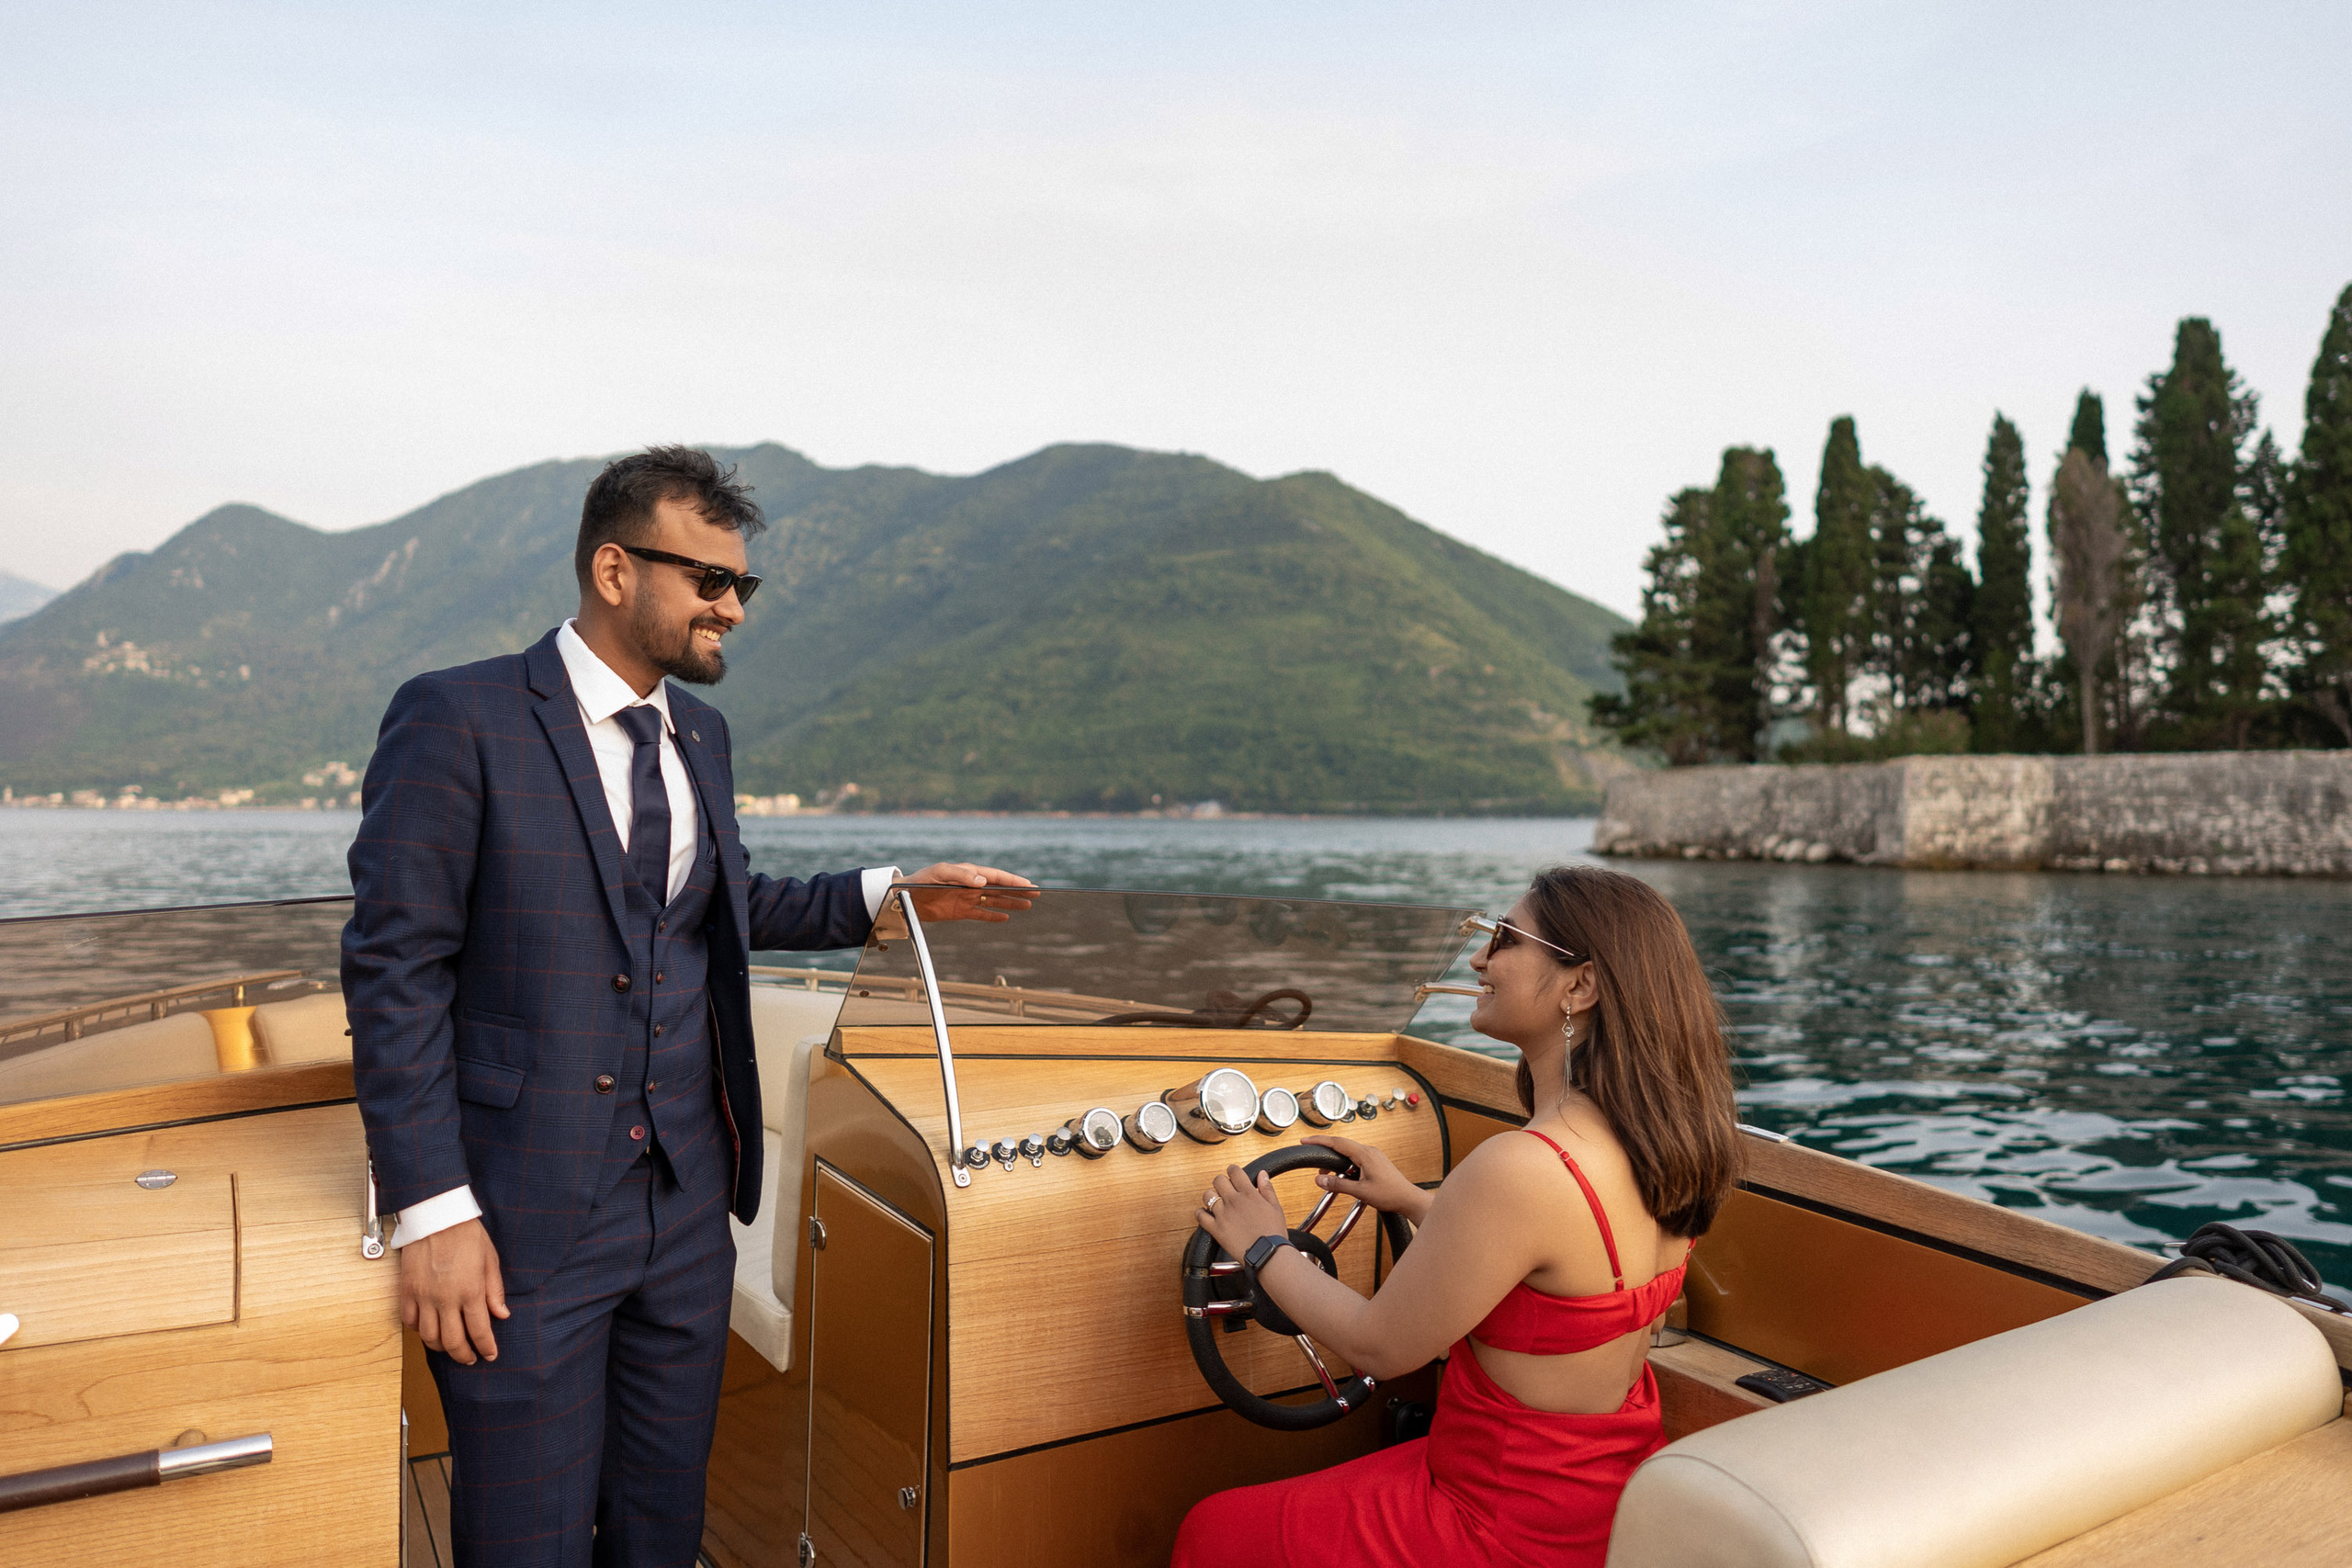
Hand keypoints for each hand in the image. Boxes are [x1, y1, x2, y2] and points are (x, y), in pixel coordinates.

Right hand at [398, 1217, 508, 1364]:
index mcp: (471, 1290)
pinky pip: (409, 1321)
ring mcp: (423, 1296)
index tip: (490, 1355)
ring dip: (440, 1347)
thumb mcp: (490, 1259)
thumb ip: (495, 1290)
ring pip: (428, 1337)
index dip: (486, 1348)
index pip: (479, 1331)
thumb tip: (502, 1315)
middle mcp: (446, 1298)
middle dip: (463, 1355)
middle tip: (470, 1358)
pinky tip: (429, 1329)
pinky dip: (418, 1330)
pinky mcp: (406, 1291)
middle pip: (452, 1342)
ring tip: (450, 1347)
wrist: (436, 1216)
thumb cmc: (467, 1234)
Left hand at [900, 863, 1037, 923]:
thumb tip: (982, 881)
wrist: (903, 898)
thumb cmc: (921, 881)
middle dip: (1018, 891)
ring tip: (1028, 906)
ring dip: (1010, 903)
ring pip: (994, 901)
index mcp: (969, 873)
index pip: (996, 876)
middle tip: (1036, 894)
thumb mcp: (940, 873)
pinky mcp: (959, 912)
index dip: (1013, 881)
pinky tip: (1005, 918)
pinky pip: (980, 914)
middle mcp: (970, 885)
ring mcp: (966, 899)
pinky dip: (992, 916)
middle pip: (999, 888)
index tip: (1029, 885)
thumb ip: (961, 876)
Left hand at [1195, 1164, 1292, 1259]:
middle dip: (1222, 1182)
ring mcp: (1223, 1215)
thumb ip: (1267, 1189)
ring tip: (1217, 1202)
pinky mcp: (1216, 1229)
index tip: (1234, 1174)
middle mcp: (1233, 1201)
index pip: (1234, 1171)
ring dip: (1211, 1196)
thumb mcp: (1275, 1207)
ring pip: (1207, 1195)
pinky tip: (1206, 1213)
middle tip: (1226, 1189)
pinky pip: (1200, 1216)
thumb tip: (1262, 1174)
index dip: (1233, 1171)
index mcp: (1248, 1194)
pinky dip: (1201, 1213)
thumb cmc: (1273, 1233)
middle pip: (1218, 1180)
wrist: (1267, 1254)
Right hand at [1302, 1134, 1432, 1225]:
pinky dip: (1344, 1163)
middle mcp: (1370, 1151)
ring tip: (1325, 1174)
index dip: (1319, 1141)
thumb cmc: (1389, 1195)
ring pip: (1348, 1152)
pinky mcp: (1375, 1162)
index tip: (1305, 1141)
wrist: (1408, 1199)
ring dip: (1335, 1160)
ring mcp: (1373, 1156)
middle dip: (1324, 1150)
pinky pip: (1356, 1157)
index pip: (1337, 1142)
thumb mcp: (1360, 1192)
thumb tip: (1319, 1180)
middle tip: (1311, 1156)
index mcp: (1365, 1154)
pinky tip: (1342, 1175)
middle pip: (1341, 1144)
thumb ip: (1338, 1184)